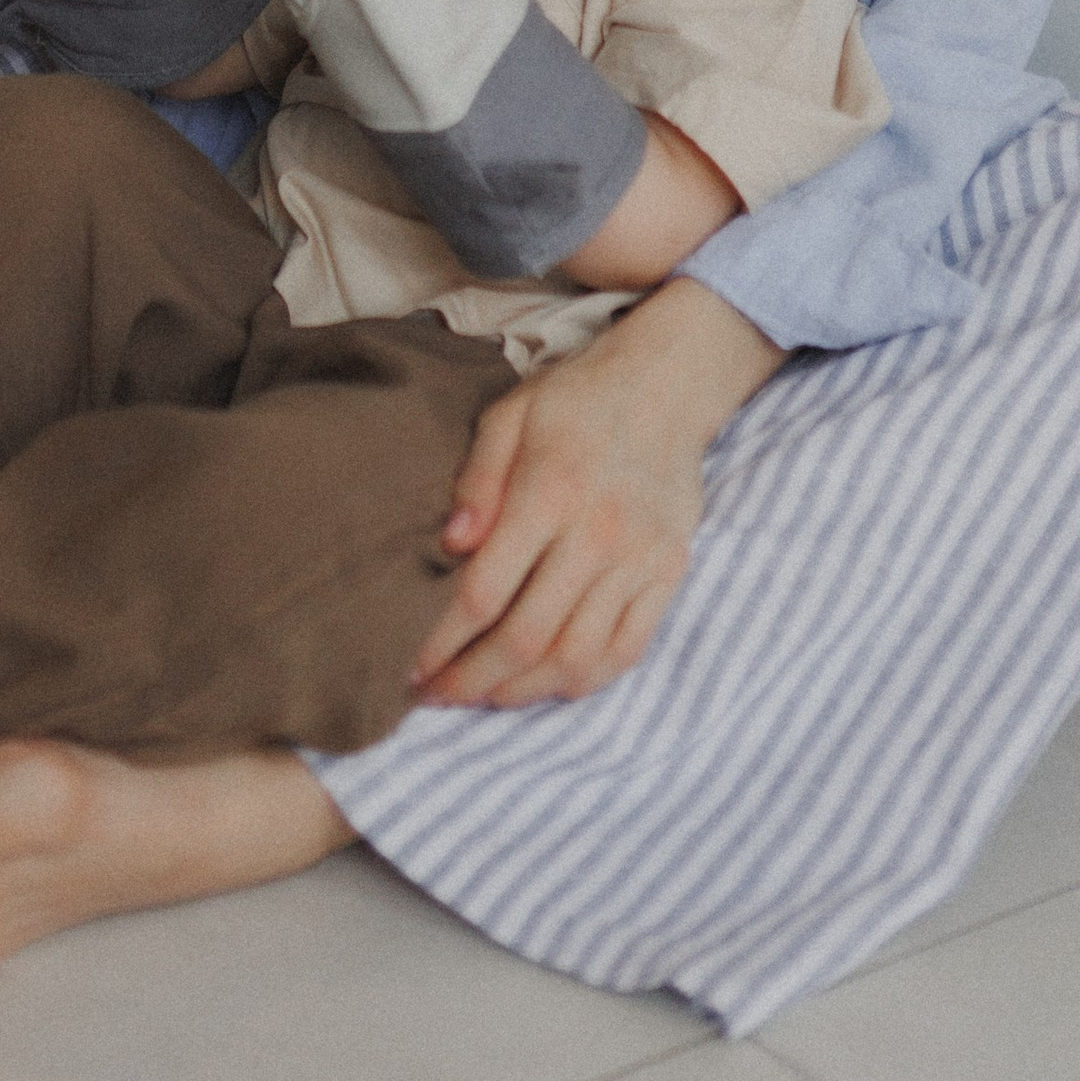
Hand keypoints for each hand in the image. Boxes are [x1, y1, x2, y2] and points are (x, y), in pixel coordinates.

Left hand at [413, 282, 781, 708]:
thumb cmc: (576, 398)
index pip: (484, 592)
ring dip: (522, 691)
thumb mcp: (512, 413)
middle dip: (472, 679)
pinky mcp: (668, 574)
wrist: (667, 385)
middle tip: (436, 695)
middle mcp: (599, 534)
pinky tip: (545, 685)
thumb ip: (477, 479)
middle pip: (526, 638)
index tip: (410, 667)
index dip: (441, 642)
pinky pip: (626, 651)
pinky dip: (582, 681)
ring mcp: (640, 561)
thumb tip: (450, 546)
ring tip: (482, 695)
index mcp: (550, 491)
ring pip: (576, 658)